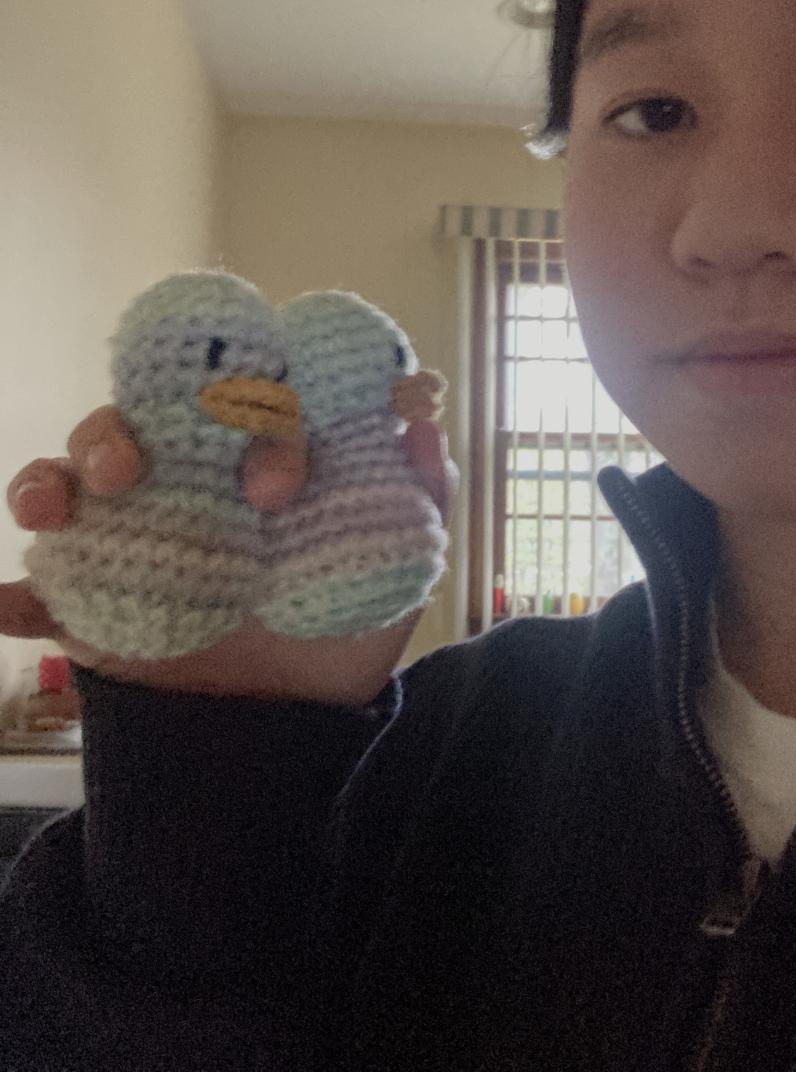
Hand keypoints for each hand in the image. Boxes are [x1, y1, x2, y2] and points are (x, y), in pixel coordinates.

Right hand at [1, 407, 457, 705]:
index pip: (234, 398)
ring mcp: (131, 534)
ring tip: (56, 509)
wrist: (290, 728)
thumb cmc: (344, 630)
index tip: (276, 485)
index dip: (246, 415)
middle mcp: (184, 479)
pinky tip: (5, 610)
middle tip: (133, 470)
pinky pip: (34, 586)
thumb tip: (423, 423)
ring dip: (52, 476)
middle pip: (135, 419)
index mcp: (249, 457)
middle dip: (121, 429)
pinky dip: (11, 595)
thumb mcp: (398, 567)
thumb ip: (420, 495)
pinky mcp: (88, 599)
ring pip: (71, 475)